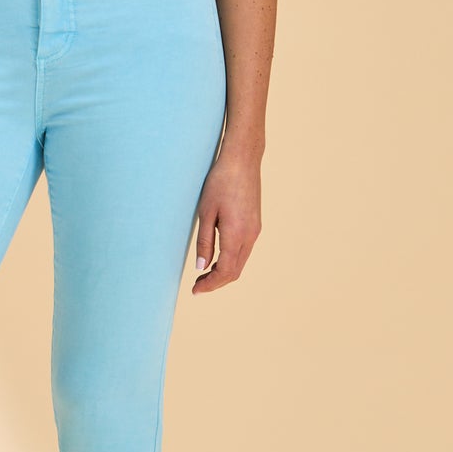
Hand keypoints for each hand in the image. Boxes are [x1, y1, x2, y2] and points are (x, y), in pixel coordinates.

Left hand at [192, 141, 262, 292]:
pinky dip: (231, 260)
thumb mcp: (206, 213)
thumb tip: (202, 268)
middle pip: (235, 271)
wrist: (242, 161)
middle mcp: (250, 236)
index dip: (210, 285)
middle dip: (217, 282)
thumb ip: (205, 242)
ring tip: (205, 273)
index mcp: (236, 235)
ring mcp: (255, 230)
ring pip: (241, 262)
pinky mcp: (255, 224)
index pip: (225, 272)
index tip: (196, 290)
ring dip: (224, 272)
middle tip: (198, 285)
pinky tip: (218, 257)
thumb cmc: (220, 183)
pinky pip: (244, 250)